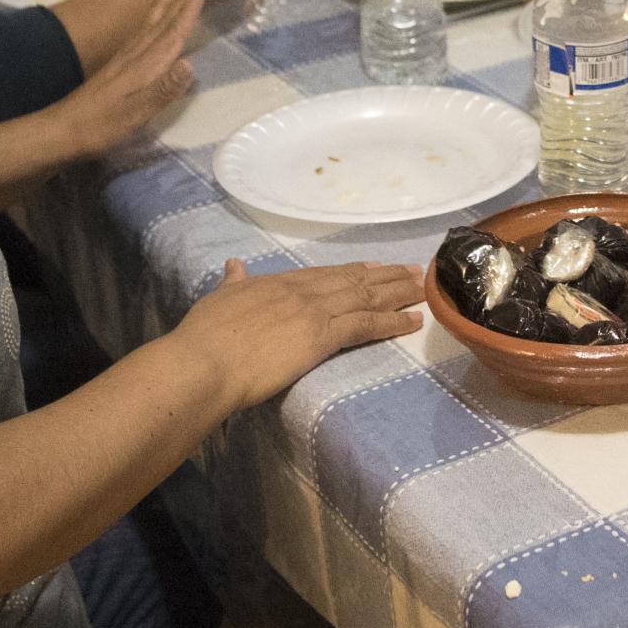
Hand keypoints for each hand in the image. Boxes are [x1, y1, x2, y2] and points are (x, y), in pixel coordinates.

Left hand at [44, 0, 202, 158]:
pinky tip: (147, 26)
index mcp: (143, 68)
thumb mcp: (134, 114)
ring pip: (148, 28)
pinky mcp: (113, 69)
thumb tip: (190, 64)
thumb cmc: (100, 126)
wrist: (60, 130)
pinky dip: (148, 24)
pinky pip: (137, 37)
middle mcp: (134, 59)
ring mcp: (121, 62)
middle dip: (179, 3)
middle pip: (161, 25)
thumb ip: (163, 90)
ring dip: (163, 7)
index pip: (171, 35)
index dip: (187, 12)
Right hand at [181, 259, 424, 411]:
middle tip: (413, 271)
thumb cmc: (204, 338)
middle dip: (386, 276)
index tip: (375, 267)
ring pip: (366, 298)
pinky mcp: (322, 337)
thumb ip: (233, 283)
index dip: (353, 271)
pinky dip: (392, 321)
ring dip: (398, 292)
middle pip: (353, 281)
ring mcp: (314, 312)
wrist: (205, 362)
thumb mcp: (218, 299)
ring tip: (423, 288)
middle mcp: (301, 292)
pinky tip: (413, 320)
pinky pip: (366, 325)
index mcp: (277, 283)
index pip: (324, 274)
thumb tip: (234, 266)